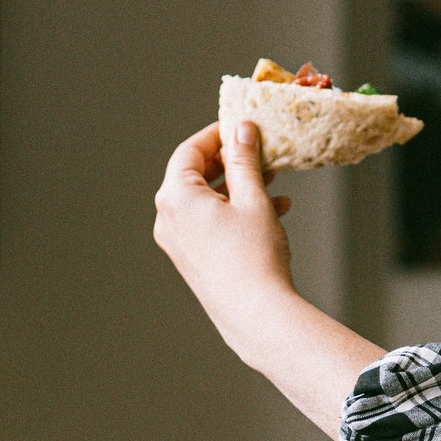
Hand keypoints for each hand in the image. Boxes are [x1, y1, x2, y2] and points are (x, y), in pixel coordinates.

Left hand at [154, 120, 295, 363]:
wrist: (255, 313)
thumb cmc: (254, 256)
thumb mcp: (253, 199)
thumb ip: (244, 160)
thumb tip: (241, 130)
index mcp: (176, 197)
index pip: (189, 151)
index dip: (216, 134)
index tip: (239, 126)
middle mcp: (168, 218)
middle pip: (196, 175)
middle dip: (230, 162)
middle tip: (258, 151)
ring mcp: (177, 241)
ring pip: (206, 200)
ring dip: (238, 187)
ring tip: (272, 180)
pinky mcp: (191, 258)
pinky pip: (209, 223)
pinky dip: (235, 212)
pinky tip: (272, 210)